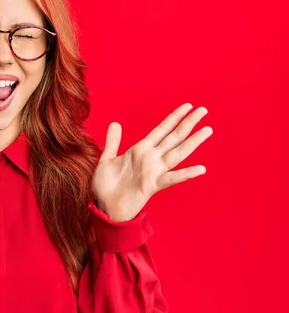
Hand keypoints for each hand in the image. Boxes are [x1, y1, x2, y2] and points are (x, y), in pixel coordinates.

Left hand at [92, 103, 212, 221]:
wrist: (104, 206)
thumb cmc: (106, 185)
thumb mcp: (107, 159)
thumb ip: (113, 142)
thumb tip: (115, 123)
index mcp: (141, 150)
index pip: (161, 130)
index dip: (174, 117)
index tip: (188, 106)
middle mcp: (151, 159)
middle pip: (174, 137)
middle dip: (188, 124)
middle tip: (204, 110)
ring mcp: (153, 171)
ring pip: (177, 153)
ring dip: (192, 142)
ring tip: (207, 131)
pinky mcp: (152, 186)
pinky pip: (171, 178)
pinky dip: (185, 174)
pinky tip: (200, 169)